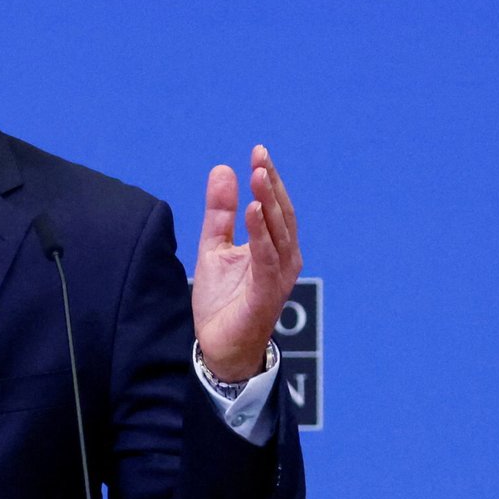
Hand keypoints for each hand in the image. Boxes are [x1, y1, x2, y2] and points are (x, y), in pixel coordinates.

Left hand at [192, 145, 301, 381]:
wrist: (219, 346)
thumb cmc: (224, 299)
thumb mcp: (215, 247)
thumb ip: (220, 212)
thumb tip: (223, 169)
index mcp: (273, 247)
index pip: (274, 206)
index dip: (268, 179)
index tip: (258, 152)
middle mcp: (283, 259)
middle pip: (281, 214)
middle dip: (271, 184)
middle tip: (260, 156)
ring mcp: (278, 276)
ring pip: (278, 233)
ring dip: (270, 202)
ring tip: (258, 176)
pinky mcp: (266, 293)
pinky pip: (267, 259)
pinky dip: (262, 234)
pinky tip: (255, 212)